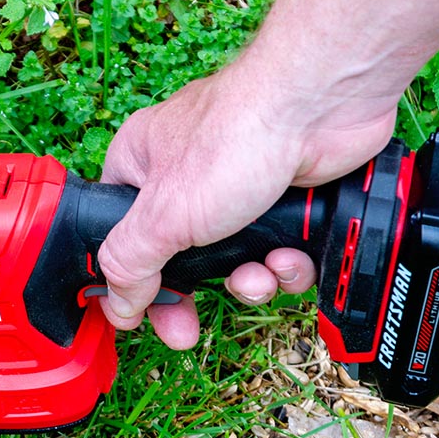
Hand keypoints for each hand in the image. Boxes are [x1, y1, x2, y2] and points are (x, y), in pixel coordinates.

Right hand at [96, 56, 399, 348]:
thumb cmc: (238, 135)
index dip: (129, 278)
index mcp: (142, 166)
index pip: (119, 232)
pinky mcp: (286, 199)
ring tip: (260, 274)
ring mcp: (240, 187)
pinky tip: (291, 255)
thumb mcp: (164, 215)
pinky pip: (277, 252)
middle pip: (180, 258)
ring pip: (234, 260)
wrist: (324, 107)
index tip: (137, 312)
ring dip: (248, 280)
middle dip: (194, 293)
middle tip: (187, 330)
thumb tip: (114, 304)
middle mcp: (188, 176)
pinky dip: (286, 263)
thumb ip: (130, 263)